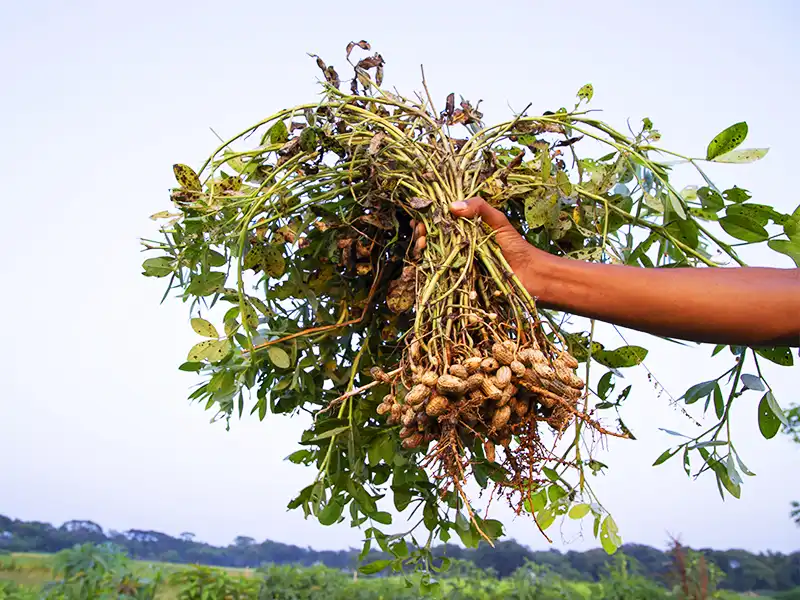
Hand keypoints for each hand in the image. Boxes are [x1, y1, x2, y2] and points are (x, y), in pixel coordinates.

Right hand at [411, 197, 550, 293]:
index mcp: (467, 227)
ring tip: (421, 245)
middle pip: (433, 236)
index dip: (428, 216)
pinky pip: (441, 272)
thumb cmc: (516, 246)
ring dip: (422, 249)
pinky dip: (431, 267)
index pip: (442, 218)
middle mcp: (460, 243)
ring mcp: (458, 261)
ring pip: (433, 254)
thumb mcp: (498, 221)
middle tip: (419, 232)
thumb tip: (452, 206)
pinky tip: (425, 261)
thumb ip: (479, 208)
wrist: (530, 275)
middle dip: (422, 232)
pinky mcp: (460, 279)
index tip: (419, 215)